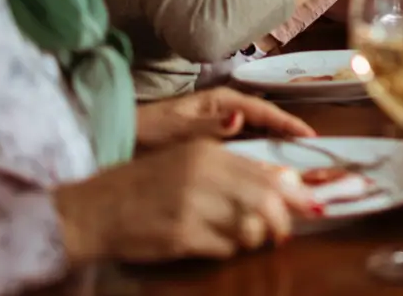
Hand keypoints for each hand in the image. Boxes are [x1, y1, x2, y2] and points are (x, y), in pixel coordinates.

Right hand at [54, 140, 317, 263]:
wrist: (93, 210)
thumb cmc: (144, 185)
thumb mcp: (189, 163)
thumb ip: (234, 169)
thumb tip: (285, 179)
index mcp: (208, 153)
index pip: (266, 174)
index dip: (293, 195)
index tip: (308, 207)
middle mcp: (203, 175)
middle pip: (265, 202)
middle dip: (281, 222)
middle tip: (282, 234)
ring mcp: (192, 206)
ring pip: (248, 227)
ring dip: (254, 238)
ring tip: (246, 238)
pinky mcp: (180, 236)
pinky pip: (224, 248)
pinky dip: (228, 250)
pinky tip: (216, 245)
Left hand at [135, 87, 314, 148]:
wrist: (124, 137)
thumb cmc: (149, 131)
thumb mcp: (178, 130)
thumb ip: (209, 127)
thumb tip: (241, 119)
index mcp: (220, 100)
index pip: (262, 109)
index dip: (286, 121)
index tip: (309, 135)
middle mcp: (224, 109)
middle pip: (264, 118)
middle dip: (287, 131)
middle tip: (311, 149)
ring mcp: (220, 122)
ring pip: (256, 130)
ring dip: (276, 141)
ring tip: (296, 157)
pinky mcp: (214, 137)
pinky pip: (244, 141)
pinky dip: (259, 150)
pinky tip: (266, 165)